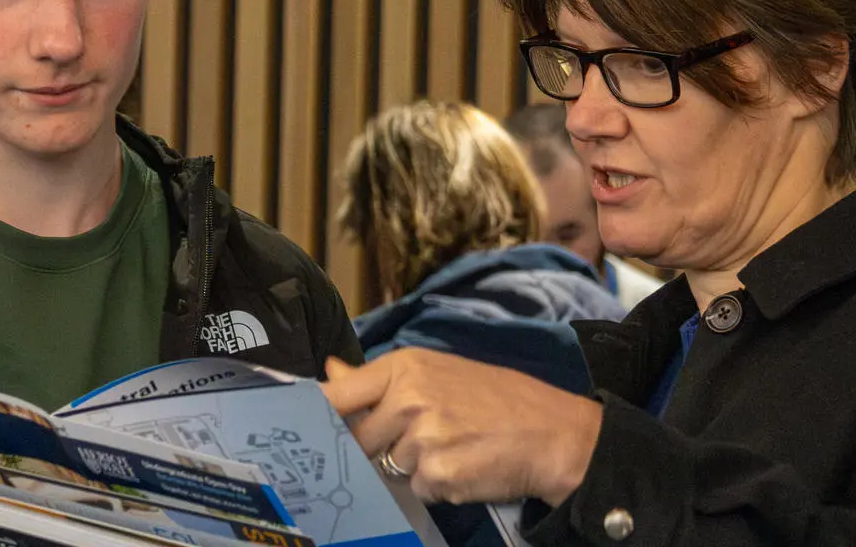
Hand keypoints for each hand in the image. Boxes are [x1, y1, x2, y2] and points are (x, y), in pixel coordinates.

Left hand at [321, 349, 602, 506]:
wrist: (555, 433)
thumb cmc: (499, 401)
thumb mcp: (438, 372)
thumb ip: (377, 378)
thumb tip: (330, 369)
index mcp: (405, 367)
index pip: (339, 395)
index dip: (318, 416)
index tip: (300, 428)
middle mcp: (407, 398)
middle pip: (359, 440)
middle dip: (381, 448)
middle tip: (426, 439)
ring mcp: (421, 438)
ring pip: (390, 468)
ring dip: (415, 468)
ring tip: (456, 448)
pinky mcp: (436, 473)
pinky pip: (417, 489)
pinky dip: (438, 486)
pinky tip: (466, 467)